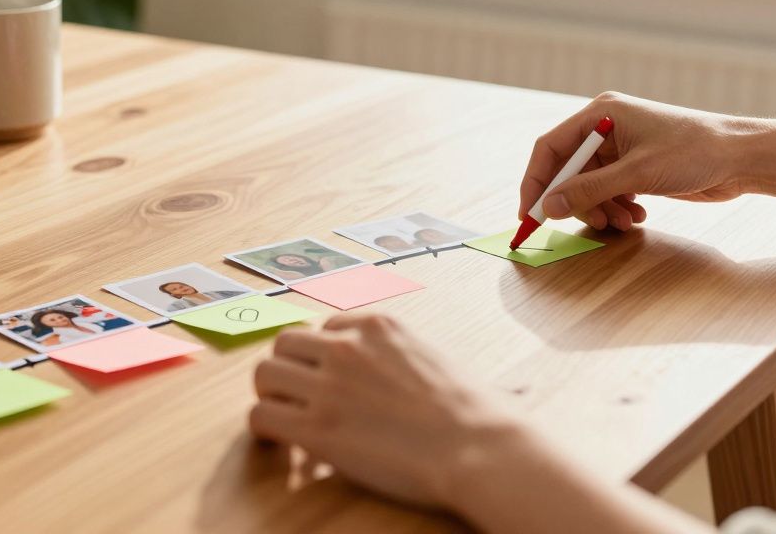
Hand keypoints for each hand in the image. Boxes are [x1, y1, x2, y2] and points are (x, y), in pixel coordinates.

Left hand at [249, 314, 517, 512]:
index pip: (323, 328)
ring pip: (264, 375)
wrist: (480, 449)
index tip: (329, 381)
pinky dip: (264, 431)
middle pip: (284, 344)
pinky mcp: (316, 428)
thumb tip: (515, 391)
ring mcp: (328, 385)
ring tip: (287, 422)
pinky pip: (261, 417)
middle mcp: (346, 346)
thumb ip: (442, 369)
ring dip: (272, 398)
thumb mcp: (453, 367)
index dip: (322, 358)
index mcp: (378, 325)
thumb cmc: (482, 416)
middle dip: (289, 372)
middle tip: (299, 400)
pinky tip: (282, 446)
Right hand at [520, 92, 748, 230]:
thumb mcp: (637, 173)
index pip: (550, 148)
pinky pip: (609, 192)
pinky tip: (638, 216)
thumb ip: (590, 190)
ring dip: (600, 209)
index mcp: (600, 115)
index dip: (536, 182)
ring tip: (624, 222)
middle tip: (589, 224)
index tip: (529, 214)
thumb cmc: (695, 152)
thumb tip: (550, 206)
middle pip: (569, 170)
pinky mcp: (636, 167)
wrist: (742, 158)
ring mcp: (621, 149)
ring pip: (589, 186)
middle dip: (576, 201)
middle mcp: (606, 129)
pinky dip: (617, 208)